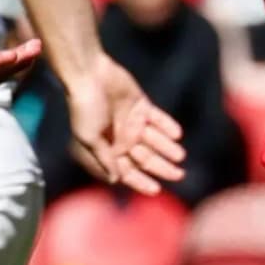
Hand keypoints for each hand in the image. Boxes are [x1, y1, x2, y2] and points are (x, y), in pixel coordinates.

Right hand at [67, 63, 187, 194]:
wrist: (88, 74)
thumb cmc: (84, 108)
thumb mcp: (90, 138)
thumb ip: (105, 159)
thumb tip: (115, 180)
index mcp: (107, 150)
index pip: (126, 172)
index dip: (140, 182)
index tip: (156, 190)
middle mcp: (121, 139)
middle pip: (145, 158)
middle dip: (162, 168)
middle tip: (180, 175)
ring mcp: (132, 122)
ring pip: (154, 140)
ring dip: (167, 148)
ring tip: (180, 155)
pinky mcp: (140, 105)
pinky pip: (158, 119)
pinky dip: (167, 126)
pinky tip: (177, 134)